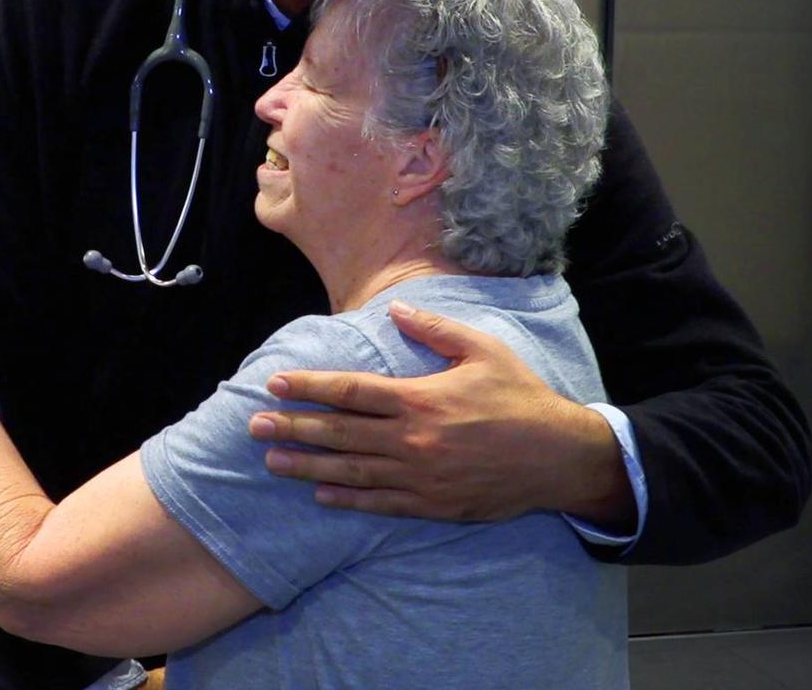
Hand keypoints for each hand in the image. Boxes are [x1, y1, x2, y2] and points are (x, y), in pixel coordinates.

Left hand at [249, 301, 634, 526]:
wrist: (557, 456)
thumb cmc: (519, 396)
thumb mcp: (482, 348)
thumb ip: (434, 328)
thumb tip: (393, 308)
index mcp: (420, 398)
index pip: (350, 391)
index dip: (309, 387)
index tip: (276, 383)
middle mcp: (412, 440)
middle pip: (340, 433)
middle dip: (294, 426)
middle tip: (254, 425)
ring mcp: (419, 477)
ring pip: (351, 471)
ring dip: (307, 465)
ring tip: (272, 460)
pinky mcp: (432, 504)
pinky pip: (379, 504)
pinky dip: (347, 500)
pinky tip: (320, 495)